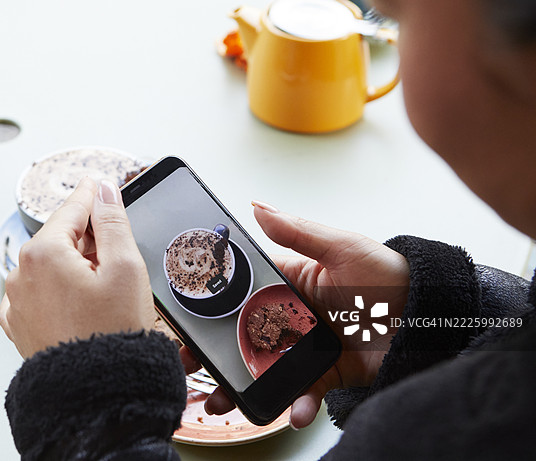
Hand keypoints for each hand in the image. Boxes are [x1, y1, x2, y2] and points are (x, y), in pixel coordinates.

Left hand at [0, 177, 154, 358]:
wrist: (97, 394)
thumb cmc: (112, 335)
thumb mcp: (125, 267)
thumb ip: (112, 221)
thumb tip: (102, 191)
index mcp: (43, 253)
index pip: (71, 210)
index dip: (91, 196)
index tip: (97, 183)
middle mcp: (20, 274)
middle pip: (59, 238)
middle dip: (87, 239)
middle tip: (116, 253)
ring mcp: (17, 303)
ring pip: (50, 267)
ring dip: (74, 266)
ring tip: (105, 289)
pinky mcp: (21, 327)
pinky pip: (41, 294)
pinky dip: (60, 290)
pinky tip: (83, 304)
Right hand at [189, 202, 409, 428]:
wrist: (431, 319)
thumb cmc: (389, 273)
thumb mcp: (342, 246)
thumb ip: (297, 230)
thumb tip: (256, 206)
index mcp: (290, 283)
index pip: (241, 291)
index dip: (212, 304)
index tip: (186, 317)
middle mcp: (292, 316)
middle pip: (242, 335)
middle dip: (215, 352)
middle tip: (190, 364)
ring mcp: (306, 348)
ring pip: (263, 368)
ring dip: (242, 385)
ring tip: (222, 401)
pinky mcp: (326, 375)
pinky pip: (303, 392)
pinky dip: (295, 405)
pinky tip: (293, 411)